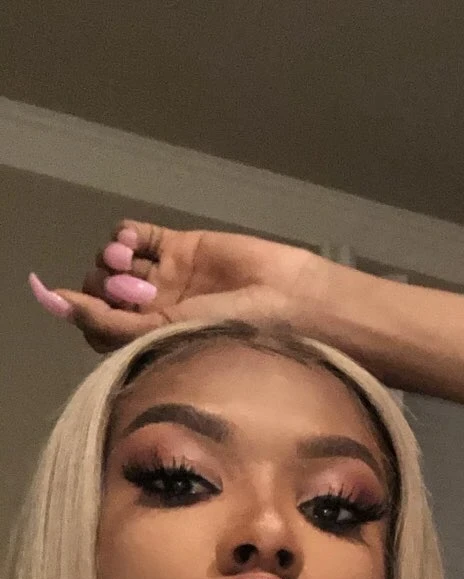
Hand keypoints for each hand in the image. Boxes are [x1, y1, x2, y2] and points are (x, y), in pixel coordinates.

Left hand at [28, 220, 328, 354]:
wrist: (290, 302)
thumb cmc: (237, 332)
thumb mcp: (168, 335)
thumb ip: (111, 323)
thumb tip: (58, 304)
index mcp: (154, 344)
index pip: (99, 328)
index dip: (81, 312)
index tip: (67, 298)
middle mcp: (157, 312)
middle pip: (101, 293)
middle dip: (100, 286)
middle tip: (128, 289)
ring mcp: (167, 278)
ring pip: (114, 262)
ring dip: (109, 259)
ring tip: (127, 262)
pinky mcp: (180, 247)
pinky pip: (136, 236)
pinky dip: (123, 235)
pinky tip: (130, 242)